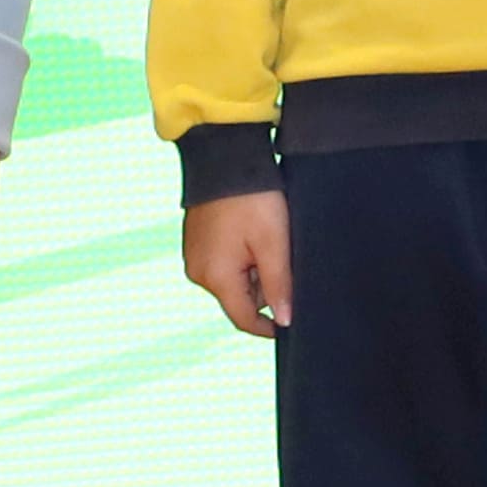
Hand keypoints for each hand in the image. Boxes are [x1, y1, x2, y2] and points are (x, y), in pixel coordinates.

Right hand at [182, 191, 295, 339]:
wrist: (224, 160)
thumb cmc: (252, 200)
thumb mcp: (274, 244)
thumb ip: (279, 285)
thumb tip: (284, 320)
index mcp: (216, 277)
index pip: (244, 318)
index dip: (269, 327)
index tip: (291, 324)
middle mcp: (199, 273)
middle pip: (241, 298)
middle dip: (264, 286)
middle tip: (281, 255)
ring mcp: (195, 257)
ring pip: (235, 280)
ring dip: (254, 269)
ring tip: (267, 238)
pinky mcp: (197, 243)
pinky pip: (225, 263)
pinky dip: (243, 256)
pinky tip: (253, 233)